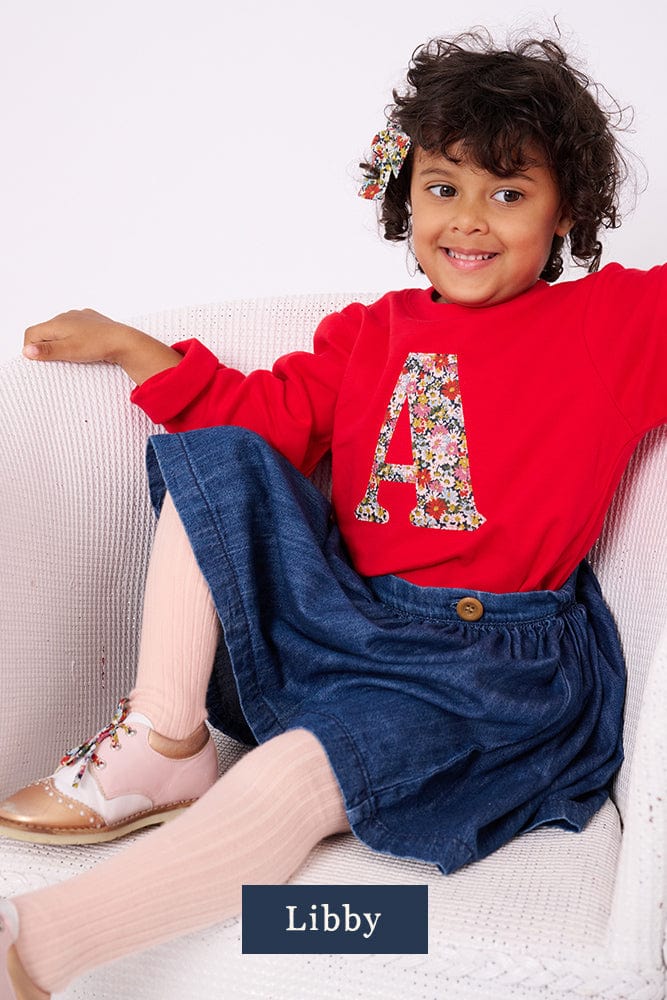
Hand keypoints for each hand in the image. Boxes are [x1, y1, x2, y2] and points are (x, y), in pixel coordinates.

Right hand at [23, 308, 138, 364]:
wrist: (123, 340)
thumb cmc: (97, 345)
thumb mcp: (69, 351)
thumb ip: (47, 351)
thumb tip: (26, 351)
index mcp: (57, 322)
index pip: (31, 333)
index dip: (31, 348)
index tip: (40, 361)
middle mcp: (66, 316)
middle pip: (45, 331)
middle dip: (47, 346)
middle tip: (57, 360)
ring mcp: (80, 317)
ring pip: (61, 330)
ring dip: (61, 342)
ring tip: (72, 354)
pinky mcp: (91, 321)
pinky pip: (76, 329)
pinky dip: (75, 338)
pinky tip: (85, 347)